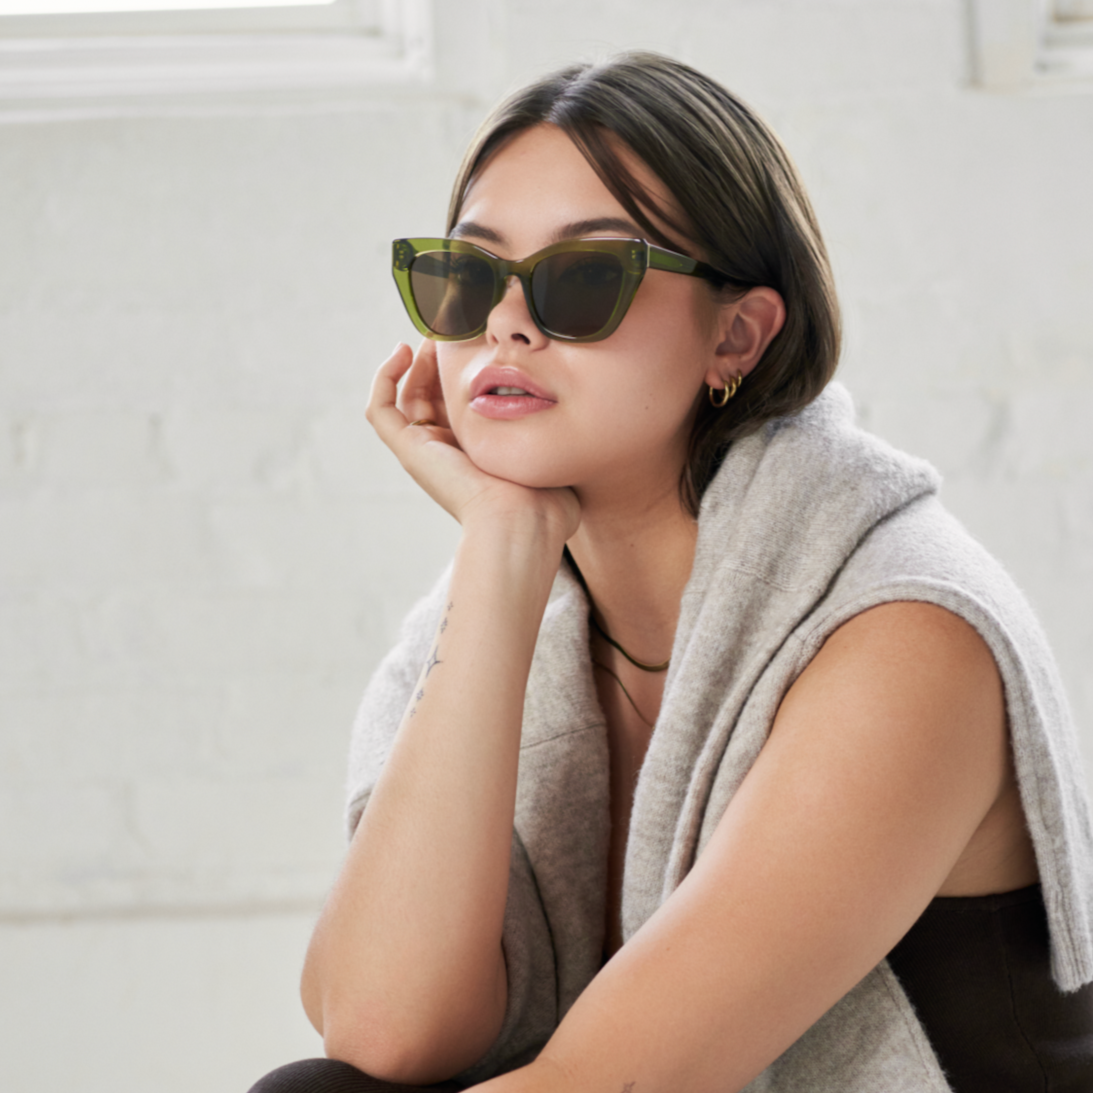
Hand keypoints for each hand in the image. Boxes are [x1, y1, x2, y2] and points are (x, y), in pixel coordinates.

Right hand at [366, 342, 580, 543]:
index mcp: (479, 455)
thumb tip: (570, 415)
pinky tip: (403, 350)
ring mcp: (425, 453)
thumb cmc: (546, 503)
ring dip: (415, 362)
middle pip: (431, 396)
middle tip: (453, 328)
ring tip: (433, 335)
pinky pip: (380, 410)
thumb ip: (558, 435)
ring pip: (405, 398)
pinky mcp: (410, 451)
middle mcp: (448, 454)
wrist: (523, 523)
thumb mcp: (555, 456)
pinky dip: (384, 378)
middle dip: (438, 360)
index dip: (464, 373)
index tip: (481, 343)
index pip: (462, 405)